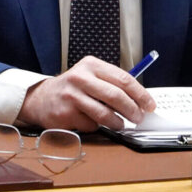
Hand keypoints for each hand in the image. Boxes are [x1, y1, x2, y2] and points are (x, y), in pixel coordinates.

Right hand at [17, 56, 154, 131]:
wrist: (42, 98)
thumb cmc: (73, 88)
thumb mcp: (91, 76)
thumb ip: (112, 84)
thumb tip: (139, 101)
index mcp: (91, 65)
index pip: (123, 78)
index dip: (140, 94)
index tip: (150, 105)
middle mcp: (81, 77)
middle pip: (116, 95)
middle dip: (132, 110)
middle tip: (138, 118)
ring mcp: (72, 96)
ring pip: (105, 113)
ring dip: (117, 122)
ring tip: (120, 124)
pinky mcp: (66, 113)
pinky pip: (91, 124)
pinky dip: (96, 126)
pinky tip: (92, 122)